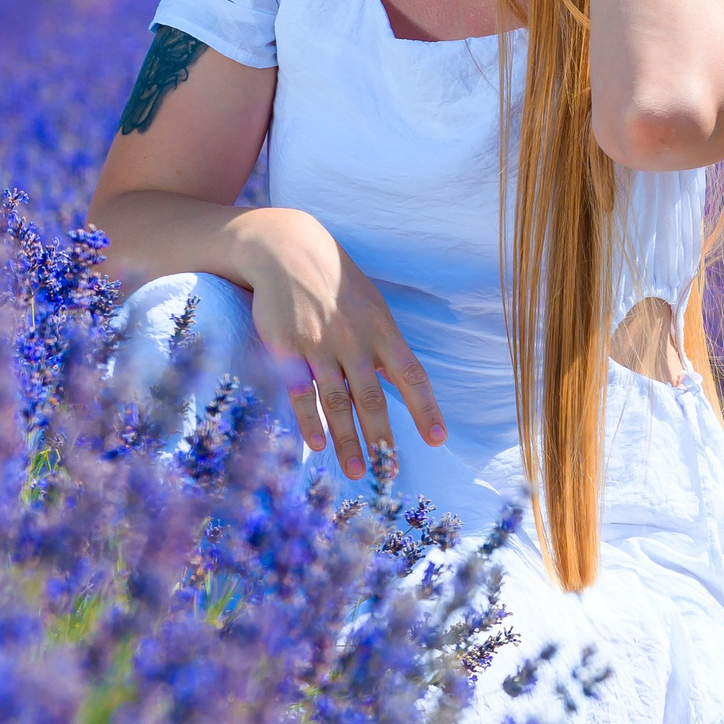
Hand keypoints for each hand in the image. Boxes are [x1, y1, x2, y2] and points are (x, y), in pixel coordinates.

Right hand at [230, 207, 446, 476]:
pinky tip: (318, 444)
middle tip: (388, 473)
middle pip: (372, 397)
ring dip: (347, 440)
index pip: (410, 374)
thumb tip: (402, 385)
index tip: (437, 439)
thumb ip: (383, 346)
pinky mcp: (287, 349)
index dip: (425, 408)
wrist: (287, 250)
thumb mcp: (371, 306)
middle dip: (382, 438)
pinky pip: (300, 392)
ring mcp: (319, 345)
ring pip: (336, 401)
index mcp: (381, 329)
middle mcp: (354, 339)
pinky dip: (309, 421)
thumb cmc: (336, 283)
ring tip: (356, 471)